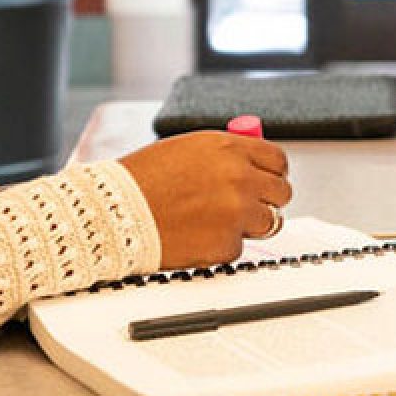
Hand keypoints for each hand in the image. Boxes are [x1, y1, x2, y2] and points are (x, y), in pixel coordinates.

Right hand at [121, 131, 291, 268]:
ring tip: (216, 221)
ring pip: (269, 222)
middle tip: (246, 204)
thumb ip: (225, 154)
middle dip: (266, 199)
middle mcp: (240, 178)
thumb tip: (252, 163)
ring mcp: (237, 212)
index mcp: (230, 149)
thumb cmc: (142, 179)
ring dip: (249, 224)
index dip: (272, 172)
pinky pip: (240, 246)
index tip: (266, 180)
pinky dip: (222, 245)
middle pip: (281, 192)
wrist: (114, 212)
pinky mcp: (227, 244)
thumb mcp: (188, 148)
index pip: (277, 160)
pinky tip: (196, 235)